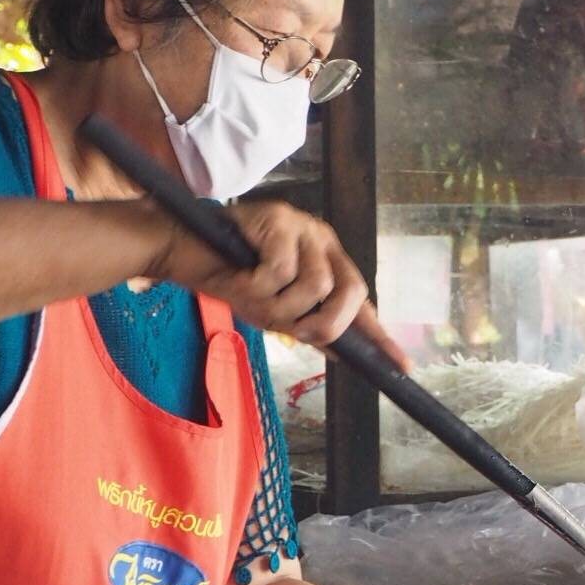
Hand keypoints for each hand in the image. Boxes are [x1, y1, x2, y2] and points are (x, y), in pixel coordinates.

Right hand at [154, 197, 410, 369]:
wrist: (183, 249)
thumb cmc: (229, 276)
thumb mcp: (273, 310)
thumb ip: (307, 324)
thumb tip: (341, 352)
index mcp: (326, 261)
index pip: (360, 301)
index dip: (379, 336)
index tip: (402, 367)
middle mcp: (321, 241)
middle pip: (350, 289)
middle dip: (326, 322)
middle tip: (295, 330)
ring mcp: (301, 226)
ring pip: (314, 285)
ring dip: (280, 305)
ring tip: (252, 295)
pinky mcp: (278, 218)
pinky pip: (281, 270)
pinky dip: (257, 286)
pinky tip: (240, 277)